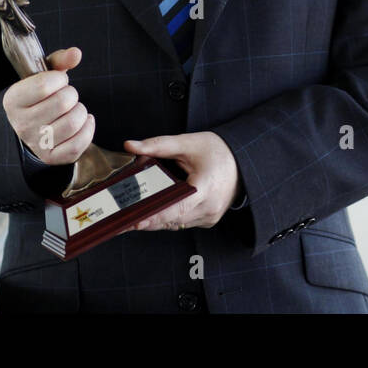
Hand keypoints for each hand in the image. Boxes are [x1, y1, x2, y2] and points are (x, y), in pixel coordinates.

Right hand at [1, 47, 94, 165]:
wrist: (26, 128)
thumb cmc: (37, 97)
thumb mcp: (41, 75)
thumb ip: (58, 60)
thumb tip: (76, 53)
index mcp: (13, 101)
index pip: (45, 85)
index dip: (59, 79)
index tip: (57, 82)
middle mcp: (22, 124)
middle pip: (63, 102)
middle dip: (71, 94)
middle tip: (66, 97)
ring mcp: (37, 144)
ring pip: (73, 122)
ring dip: (80, 111)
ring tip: (73, 109)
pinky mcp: (52, 157)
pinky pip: (79, 143)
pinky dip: (88, 129)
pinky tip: (84, 121)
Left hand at [120, 132, 238, 231]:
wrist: (242, 162)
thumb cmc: (218, 151)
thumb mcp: (187, 143)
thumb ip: (157, 145)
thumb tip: (130, 145)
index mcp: (206, 186)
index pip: (177, 207)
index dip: (156, 216)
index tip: (136, 221)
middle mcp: (210, 206)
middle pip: (172, 219)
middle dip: (148, 219)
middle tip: (124, 216)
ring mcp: (211, 216)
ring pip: (176, 224)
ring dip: (158, 219)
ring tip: (136, 213)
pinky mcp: (209, 220)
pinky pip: (184, 223)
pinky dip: (170, 218)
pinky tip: (158, 210)